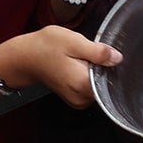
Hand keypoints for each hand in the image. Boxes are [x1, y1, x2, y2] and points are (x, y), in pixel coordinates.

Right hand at [0, 26, 122, 105]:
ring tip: (80, 59)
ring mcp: (78, 101)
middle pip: (107, 83)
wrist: (25, 58)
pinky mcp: (76, 99)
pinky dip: (88, 76)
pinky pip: (91, 87)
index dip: (112, 66)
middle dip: (102, 68)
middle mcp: (82, 98)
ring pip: (99, 85)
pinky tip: (78, 66)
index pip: (113, 81)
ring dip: (95, 72)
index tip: (103, 55)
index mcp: (83, 84)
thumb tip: (117, 58)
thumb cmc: (45, 47)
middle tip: (87, 54)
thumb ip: (98, 52)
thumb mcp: (74, 42)